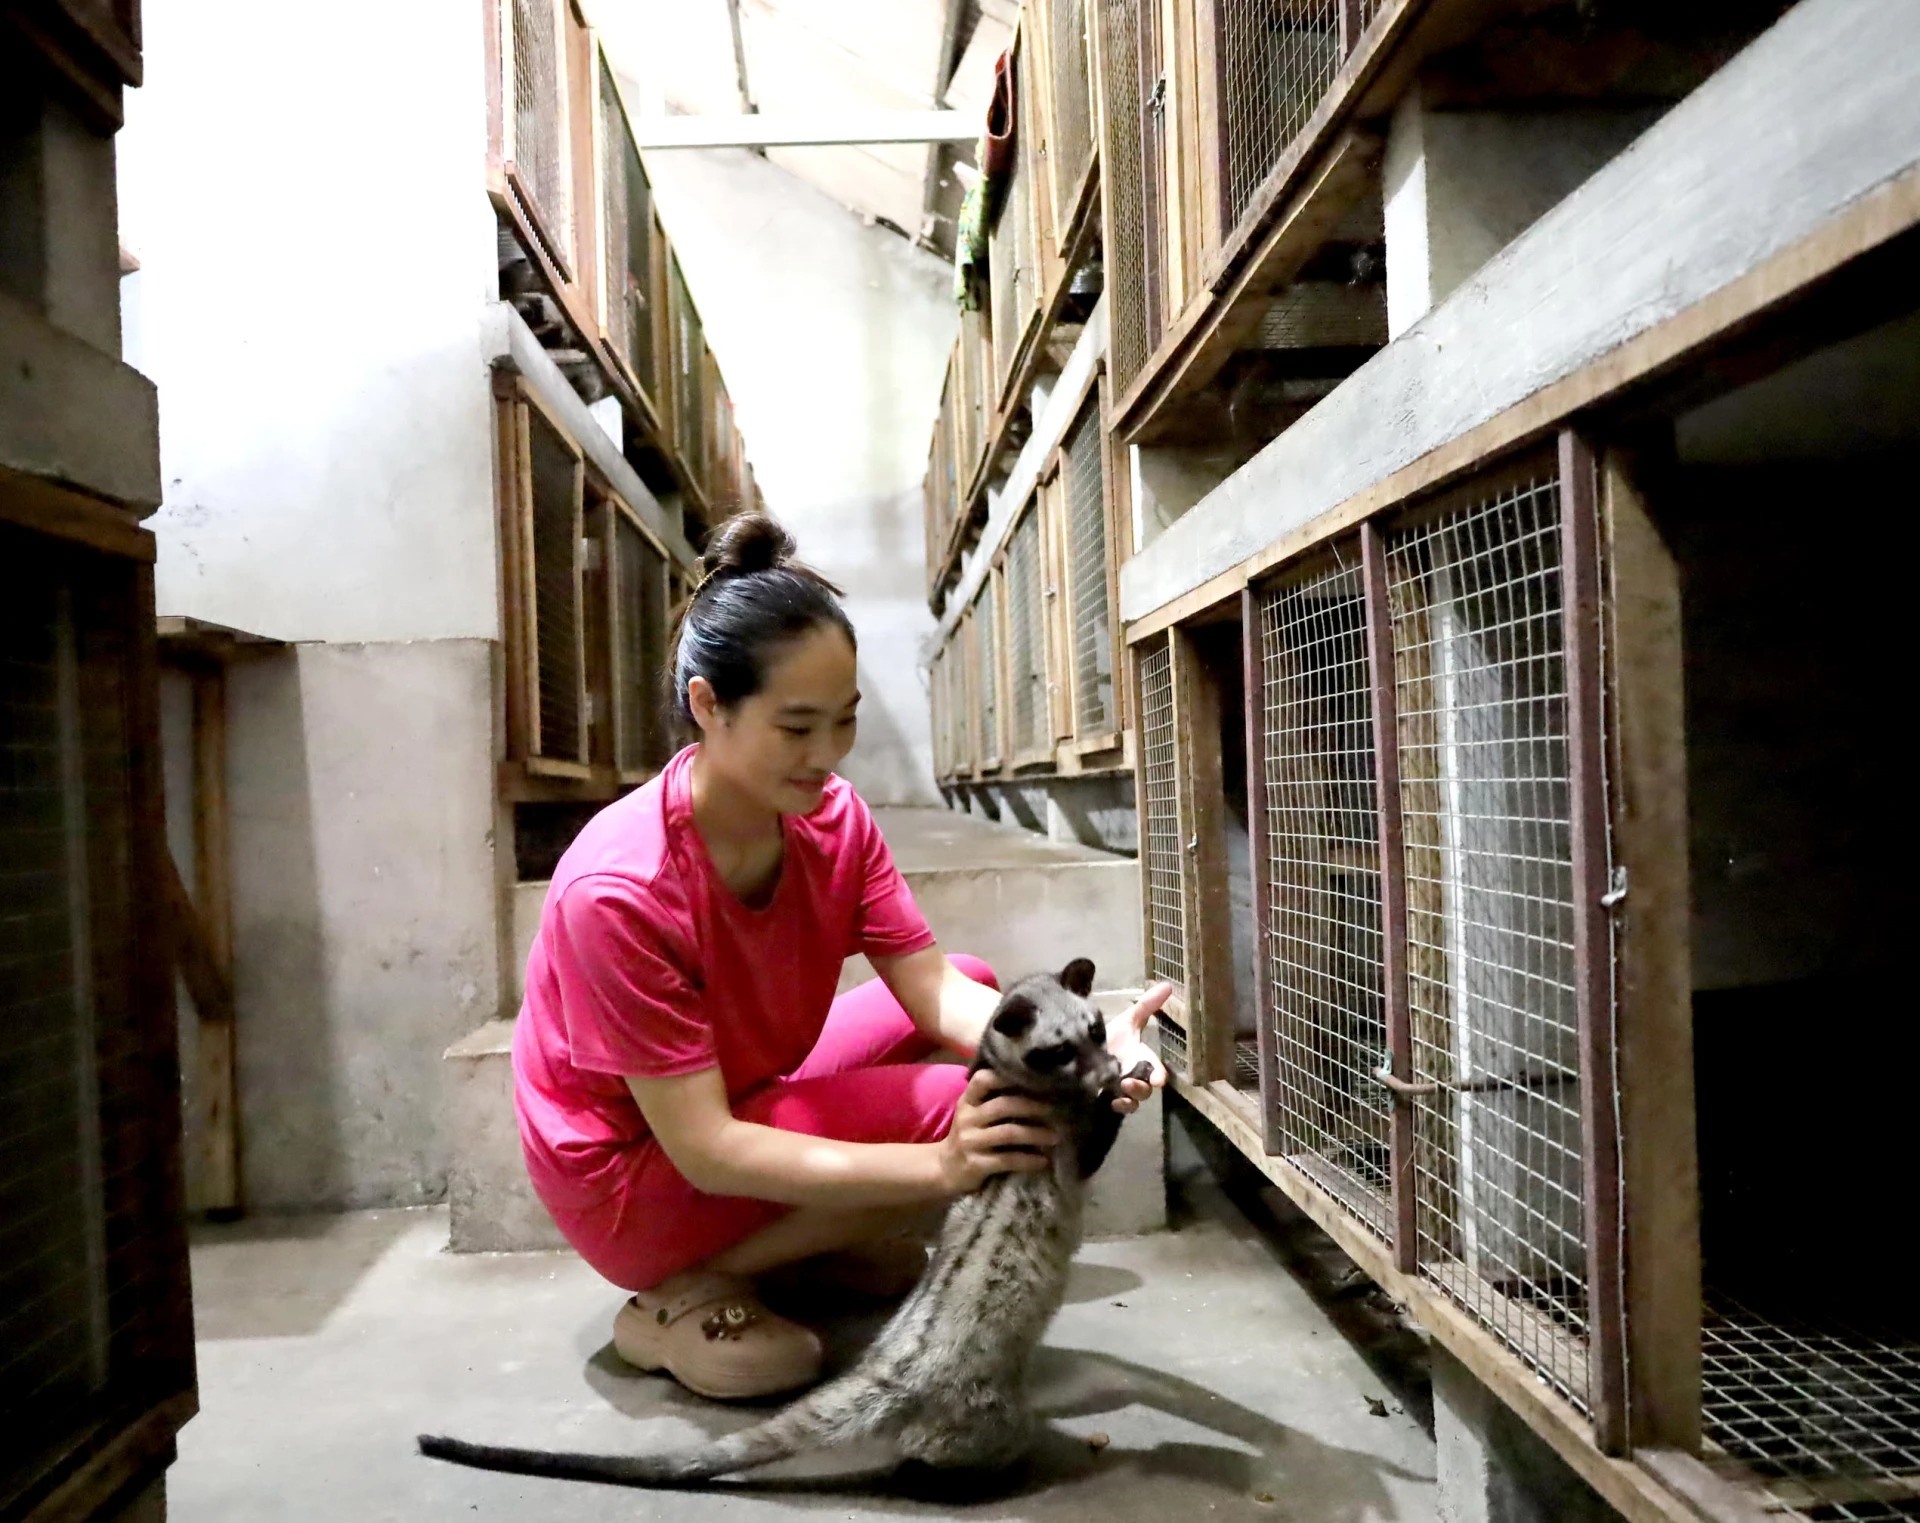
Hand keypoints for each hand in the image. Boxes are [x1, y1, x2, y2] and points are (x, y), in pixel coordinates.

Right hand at [938, 1070, 1058, 1193]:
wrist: (945, 1170)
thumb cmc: (970, 1136)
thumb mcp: (973, 1114)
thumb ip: (993, 1099)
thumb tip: (1035, 1085)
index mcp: (968, 1101)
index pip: (983, 1079)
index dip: (1006, 1076)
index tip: (1035, 1078)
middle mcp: (967, 1118)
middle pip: (1003, 1105)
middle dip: (1033, 1106)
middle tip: (1057, 1110)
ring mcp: (970, 1142)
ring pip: (1008, 1133)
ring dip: (1036, 1134)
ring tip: (1056, 1137)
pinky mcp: (976, 1164)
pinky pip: (1007, 1160)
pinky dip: (1028, 1160)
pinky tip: (1043, 1161)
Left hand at [1107, 981, 1172, 1113]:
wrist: (1082, 1047)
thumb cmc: (1110, 1035)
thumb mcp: (1128, 1020)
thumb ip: (1147, 1006)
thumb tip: (1167, 985)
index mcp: (1141, 1060)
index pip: (1157, 1071)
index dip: (1159, 1076)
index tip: (1158, 1079)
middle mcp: (1134, 1077)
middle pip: (1145, 1090)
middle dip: (1140, 1088)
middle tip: (1127, 1083)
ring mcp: (1121, 1090)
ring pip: (1133, 1102)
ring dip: (1129, 1098)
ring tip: (1118, 1091)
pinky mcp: (1106, 1100)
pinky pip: (1117, 1109)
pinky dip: (1116, 1106)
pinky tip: (1109, 1101)